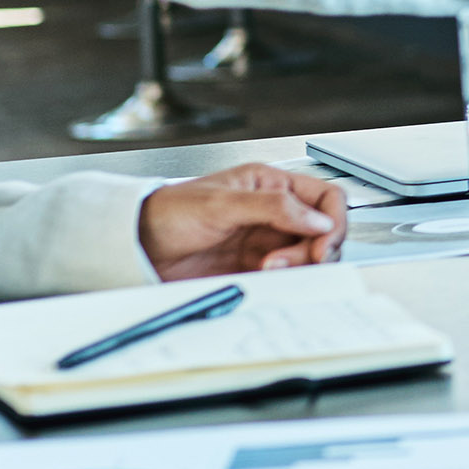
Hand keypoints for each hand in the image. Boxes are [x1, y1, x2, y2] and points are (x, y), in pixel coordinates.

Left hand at [141, 164, 348, 277]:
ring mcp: (266, 243)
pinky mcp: (254, 269)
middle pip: (322, 232)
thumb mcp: (222, 204)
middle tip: (287, 262)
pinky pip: (285, 278)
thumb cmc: (169, 212)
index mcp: (271, 185)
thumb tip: (317, 220)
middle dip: (313, 249)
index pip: (325, 198)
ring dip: (297, 267)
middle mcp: (274, 213)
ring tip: (267, 269)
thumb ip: (274, 208)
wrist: (138, 246)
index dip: (331, 221)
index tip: (322, 243)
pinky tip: (263, 279)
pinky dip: (283, 283)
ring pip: (308, 258)